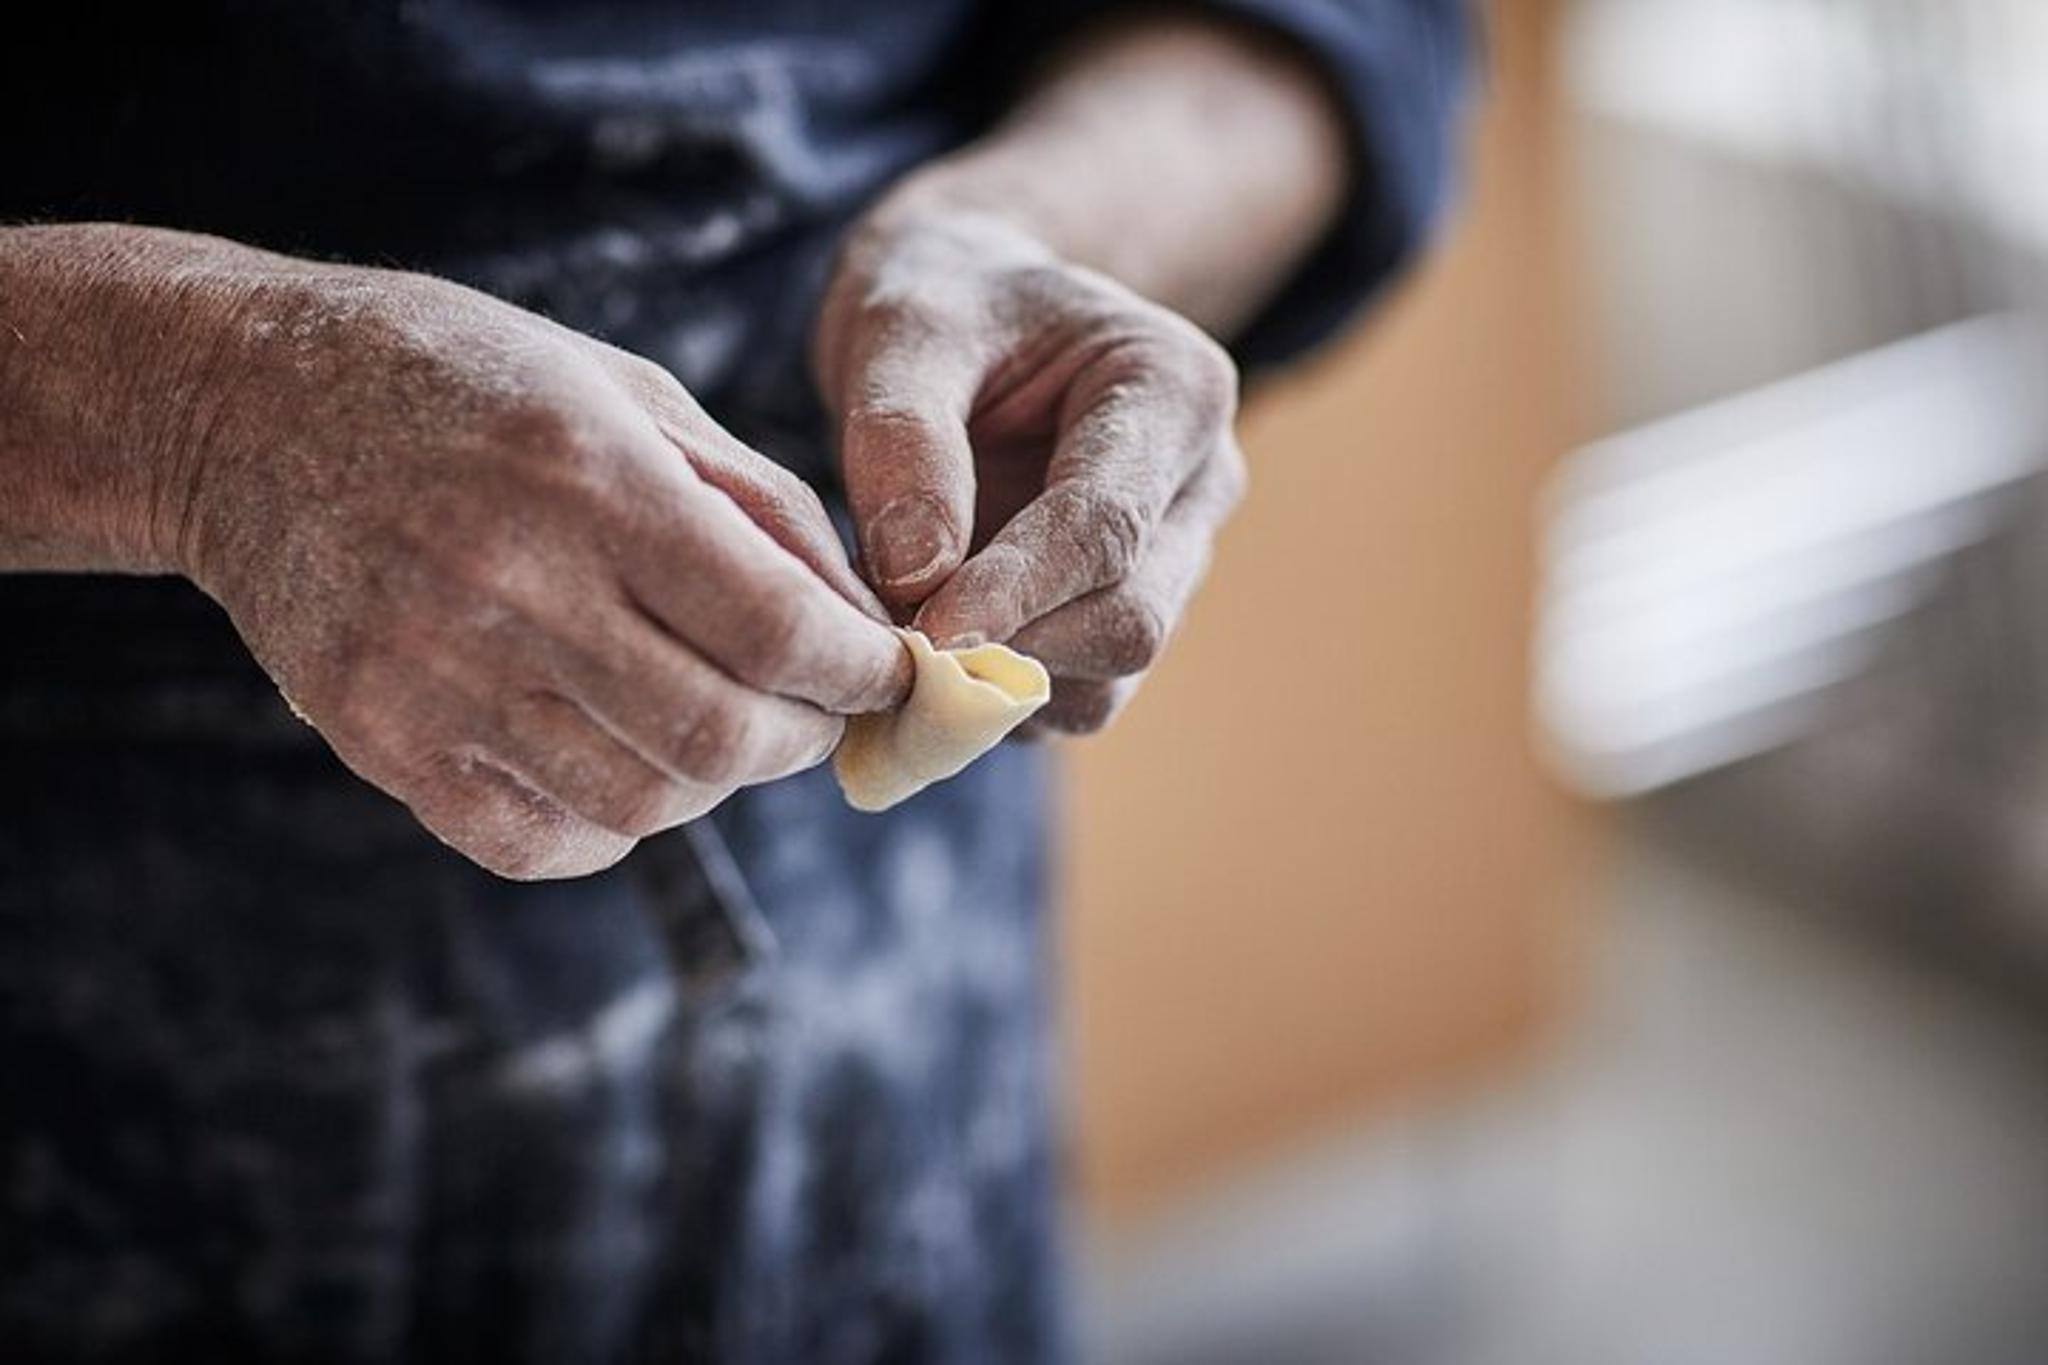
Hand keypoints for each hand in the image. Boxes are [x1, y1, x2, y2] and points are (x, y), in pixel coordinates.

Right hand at [152, 243, 906, 877]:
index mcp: (591, 479)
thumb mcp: (632, 393)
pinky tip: (620, 757)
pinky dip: (613, 825)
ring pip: (641, 806)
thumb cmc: (472, 383)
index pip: (779, 632)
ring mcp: (433, 676)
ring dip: (713, 782)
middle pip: (721, 741)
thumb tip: (864, 626)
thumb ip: (761, 507)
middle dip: (803, 740)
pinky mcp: (378, 741)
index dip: (860, 674)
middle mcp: (510, 586)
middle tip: (814, 711)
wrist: (245, 405)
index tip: (885, 673)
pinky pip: (541, 842)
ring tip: (713, 722)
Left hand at [813, 208, 1246, 733]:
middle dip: (1009, 646)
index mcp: (1175, 390)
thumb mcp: (903, 329)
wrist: (964, 322)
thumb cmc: (941, 307)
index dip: (1017, 590)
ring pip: (1106, 680)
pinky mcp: (1119, 621)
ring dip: (995, 684)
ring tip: (893, 631)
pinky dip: (989, 699)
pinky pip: (1069, 699)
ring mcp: (1172, 564)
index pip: (1108, 525)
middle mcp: (1198, 487)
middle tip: (886, 644)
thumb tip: (917, 578)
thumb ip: (904, 438)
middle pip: (1131, 619)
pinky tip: (921, 649)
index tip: (923, 634)